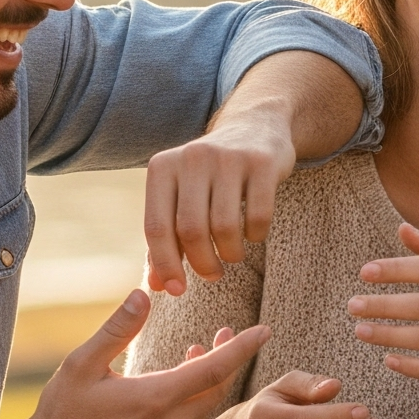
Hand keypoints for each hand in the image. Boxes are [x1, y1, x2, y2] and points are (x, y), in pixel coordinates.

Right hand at [18, 291, 270, 418]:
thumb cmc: (60, 413)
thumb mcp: (82, 364)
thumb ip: (117, 329)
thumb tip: (143, 294)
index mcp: (155, 399)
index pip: (214, 368)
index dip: (242, 346)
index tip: (265, 330)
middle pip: (217, 388)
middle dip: (227, 359)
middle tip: (225, 332)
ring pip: (205, 410)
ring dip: (209, 383)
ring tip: (196, 354)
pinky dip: (193, 406)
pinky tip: (178, 391)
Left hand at [143, 97, 295, 294]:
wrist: (254, 127)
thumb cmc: (210, 175)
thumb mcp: (181, 196)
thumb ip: (167, 238)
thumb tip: (160, 286)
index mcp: (162, 167)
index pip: (156, 227)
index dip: (166, 265)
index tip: (177, 290)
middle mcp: (192, 158)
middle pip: (191, 230)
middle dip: (202, 263)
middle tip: (212, 275)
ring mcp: (229, 157)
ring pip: (225, 227)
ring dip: (231, 254)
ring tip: (233, 256)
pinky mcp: (262, 163)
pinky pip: (259, 217)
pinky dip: (256, 236)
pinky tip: (254, 235)